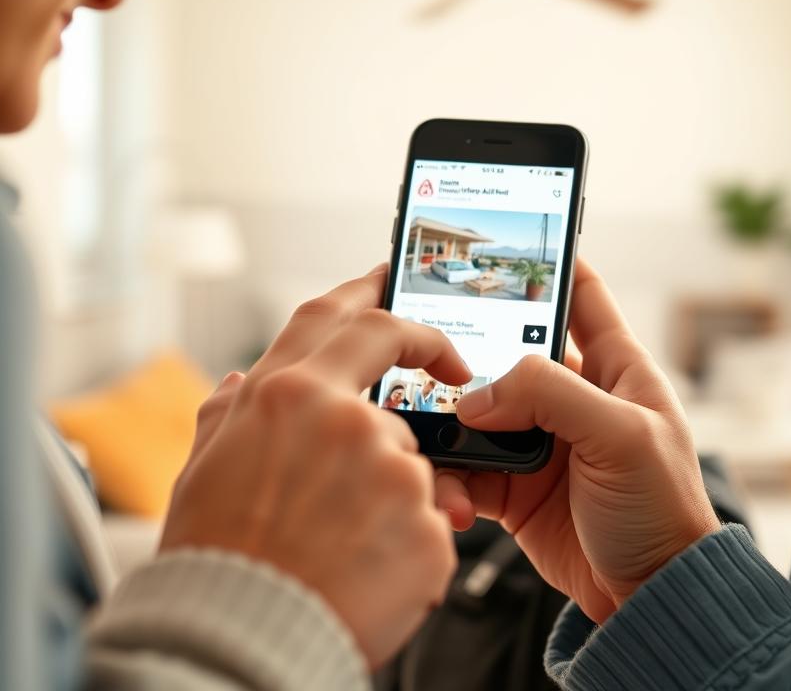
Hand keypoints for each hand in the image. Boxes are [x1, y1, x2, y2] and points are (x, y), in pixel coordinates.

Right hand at [160, 266, 472, 668]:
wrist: (236, 646)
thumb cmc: (216, 560)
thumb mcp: (205, 468)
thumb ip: (229, 413)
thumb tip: (242, 381)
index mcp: (285, 396)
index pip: (342, 317)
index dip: (375, 290)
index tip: (395, 280)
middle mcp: (341, 419)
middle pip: (402, 374)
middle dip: (434, 359)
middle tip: (448, 376)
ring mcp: (389, 470)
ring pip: (413, 457)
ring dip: (394, 487)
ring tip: (346, 535)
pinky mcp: (423, 523)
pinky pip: (430, 517)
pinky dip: (407, 538)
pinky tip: (367, 566)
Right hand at [436, 260, 720, 623]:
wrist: (648, 594)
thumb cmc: (662, 508)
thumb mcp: (621, 436)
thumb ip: (551, 396)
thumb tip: (477, 396)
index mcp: (614, 367)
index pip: (581, 294)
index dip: (549, 262)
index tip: (504, 241)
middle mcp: (572, 397)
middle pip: (509, 352)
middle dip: (470, 351)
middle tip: (429, 351)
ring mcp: (540, 441)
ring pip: (478, 411)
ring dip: (452, 423)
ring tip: (433, 438)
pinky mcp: (515, 485)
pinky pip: (469, 466)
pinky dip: (452, 475)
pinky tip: (452, 491)